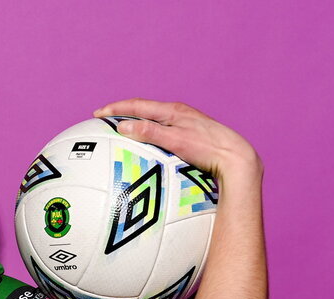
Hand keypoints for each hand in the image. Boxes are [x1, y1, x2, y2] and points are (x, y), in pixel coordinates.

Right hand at [93, 98, 260, 181]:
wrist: (235, 158)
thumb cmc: (208, 149)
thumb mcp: (176, 140)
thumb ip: (149, 132)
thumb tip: (122, 125)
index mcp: (172, 110)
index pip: (137, 105)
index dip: (116, 109)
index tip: (98, 114)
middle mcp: (178, 114)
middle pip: (144, 110)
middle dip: (123, 114)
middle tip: (105, 121)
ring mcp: (184, 125)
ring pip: (153, 121)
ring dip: (135, 123)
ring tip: (121, 132)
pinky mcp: (190, 136)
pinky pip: (162, 132)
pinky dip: (147, 134)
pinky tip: (146, 146)